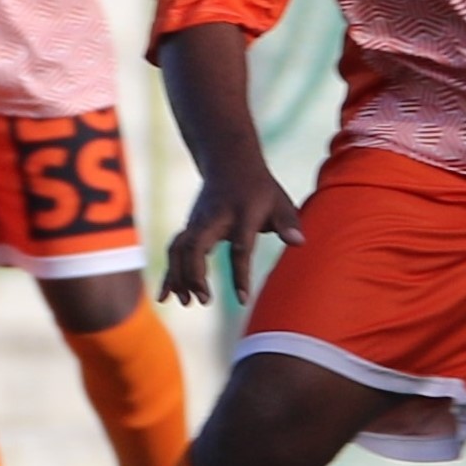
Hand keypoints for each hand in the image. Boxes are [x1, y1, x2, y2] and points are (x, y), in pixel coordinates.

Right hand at [160, 154, 303, 307]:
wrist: (229, 162)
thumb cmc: (260, 189)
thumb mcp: (279, 201)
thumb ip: (289, 222)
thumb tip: (299, 242)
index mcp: (241, 214)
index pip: (239, 248)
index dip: (240, 275)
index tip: (242, 299)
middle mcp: (214, 218)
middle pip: (196, 246)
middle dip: (195, 274)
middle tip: (204, 301)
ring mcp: (197, 222)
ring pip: (179, 249)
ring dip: (178, 276)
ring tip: (185, 302)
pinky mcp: (188, 228)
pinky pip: (173, 251)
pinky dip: (168, 274)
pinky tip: (166, 297)